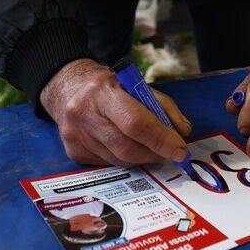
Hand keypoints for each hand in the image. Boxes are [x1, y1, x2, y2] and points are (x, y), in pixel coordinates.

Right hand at [40, 59, 191, 166]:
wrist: (67, 88)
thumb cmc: (108, 86)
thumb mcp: (136, 85)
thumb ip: (162, 106)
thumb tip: (182, 132)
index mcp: (103, 91)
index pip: (135, 122)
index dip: (160, 139)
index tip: (179, 150)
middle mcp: (84, 114)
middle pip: (127, 147)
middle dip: (154, 153)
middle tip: (169, 153)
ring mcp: (75, 136)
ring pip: (119, 160)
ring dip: (141, 158)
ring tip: (150, 149)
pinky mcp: (73, 152)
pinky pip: (107, 164)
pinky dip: (124, 159)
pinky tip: (126, 147)